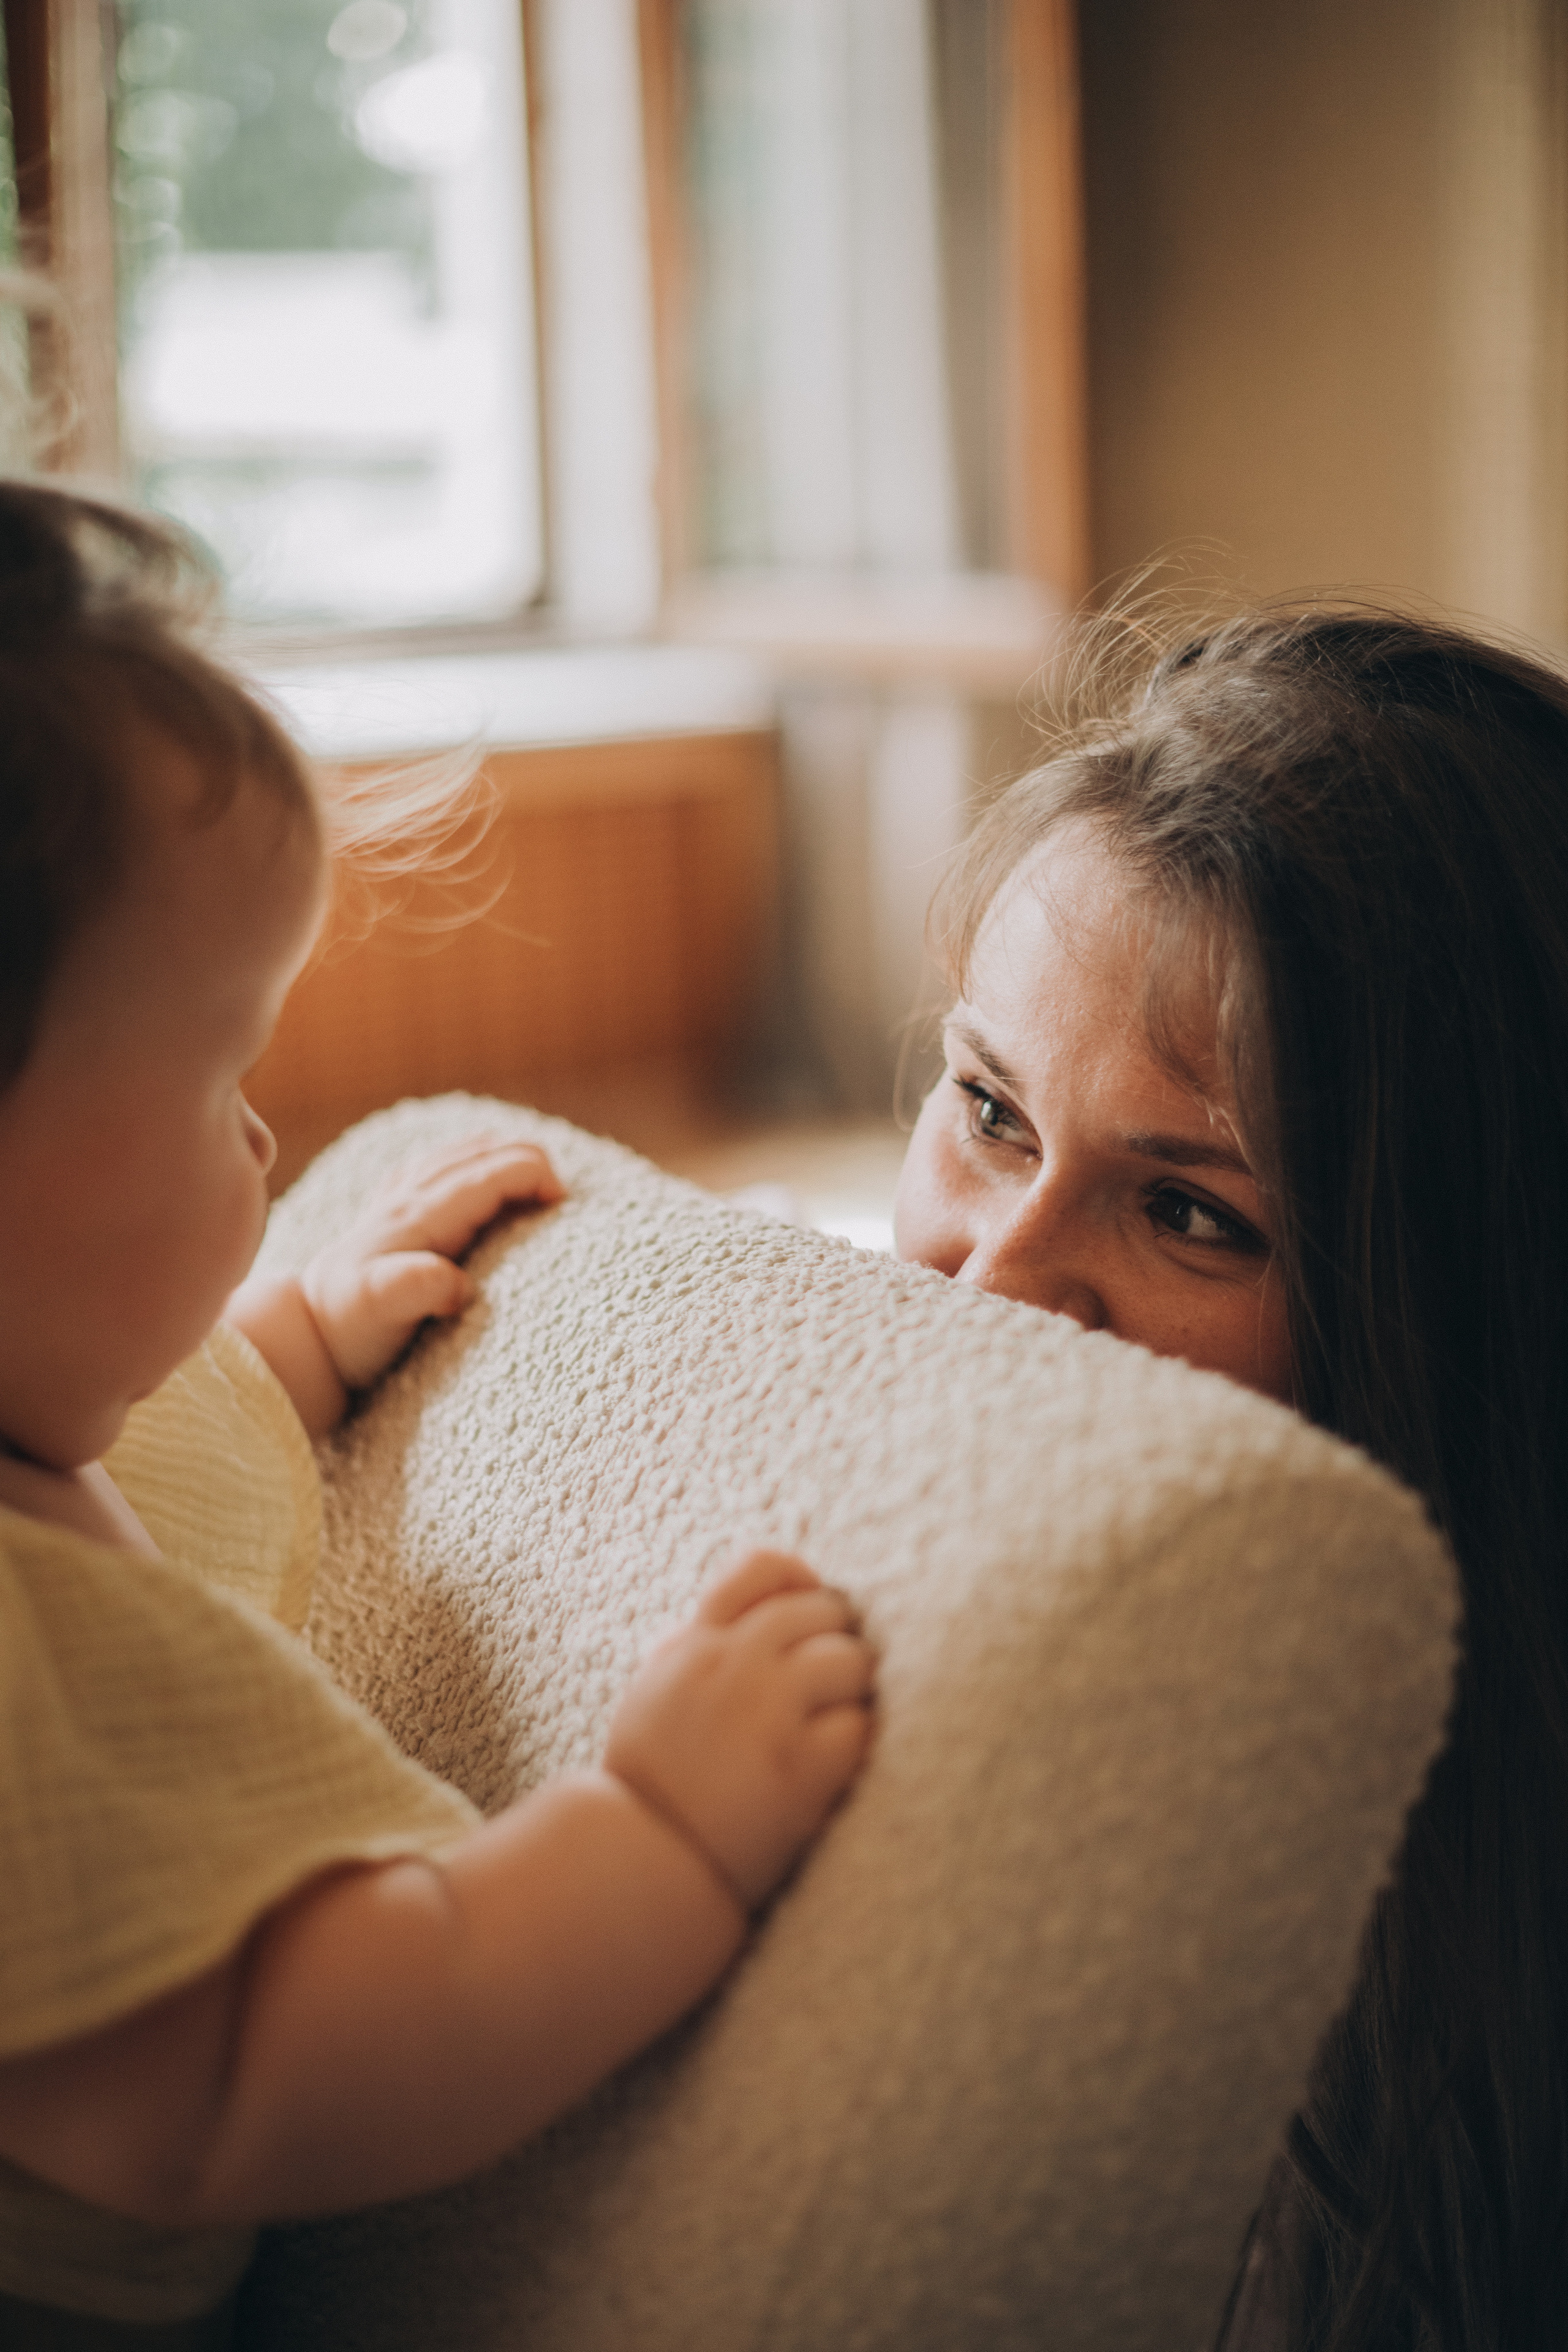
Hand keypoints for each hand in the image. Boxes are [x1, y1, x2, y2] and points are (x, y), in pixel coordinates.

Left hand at [228, 1134, 563, 1433]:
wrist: (301, 1332)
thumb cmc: (348, 1327)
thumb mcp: (379, 1310)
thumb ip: (416, 1288)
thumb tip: (457, 1283)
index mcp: (419, 1216)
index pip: (488, 1175)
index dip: (532, 1175)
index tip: (562, 1200)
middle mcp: (408, 1199)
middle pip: (479, 1155)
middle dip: (528, 1160)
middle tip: (562, 1191)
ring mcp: (397, 1202)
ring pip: (458, 1155)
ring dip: (502, 1153)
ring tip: (536, 1167)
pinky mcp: (390, 1214)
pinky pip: (435, 1167)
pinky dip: (467, 1158)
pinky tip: (472, 1162)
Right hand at [604, 1551, 876, 1910]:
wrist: (640, 1865)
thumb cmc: (647, 1786)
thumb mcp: (651, 1697)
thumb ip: (685, 1651)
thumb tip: (712, 1620)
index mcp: (695, 1644)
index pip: (760, 1569)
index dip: (800, 1582)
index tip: (812, 1612)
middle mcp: (731, 1666)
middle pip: (822, 1611)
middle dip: (839, 1642)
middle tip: (837, 1681)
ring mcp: (766, 1713)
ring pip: (850, 1662)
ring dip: (856, 1691)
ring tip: (842, 1720)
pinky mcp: (799, 1768)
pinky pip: (858, 1728)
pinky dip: (858, 1744)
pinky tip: (841, 1765)